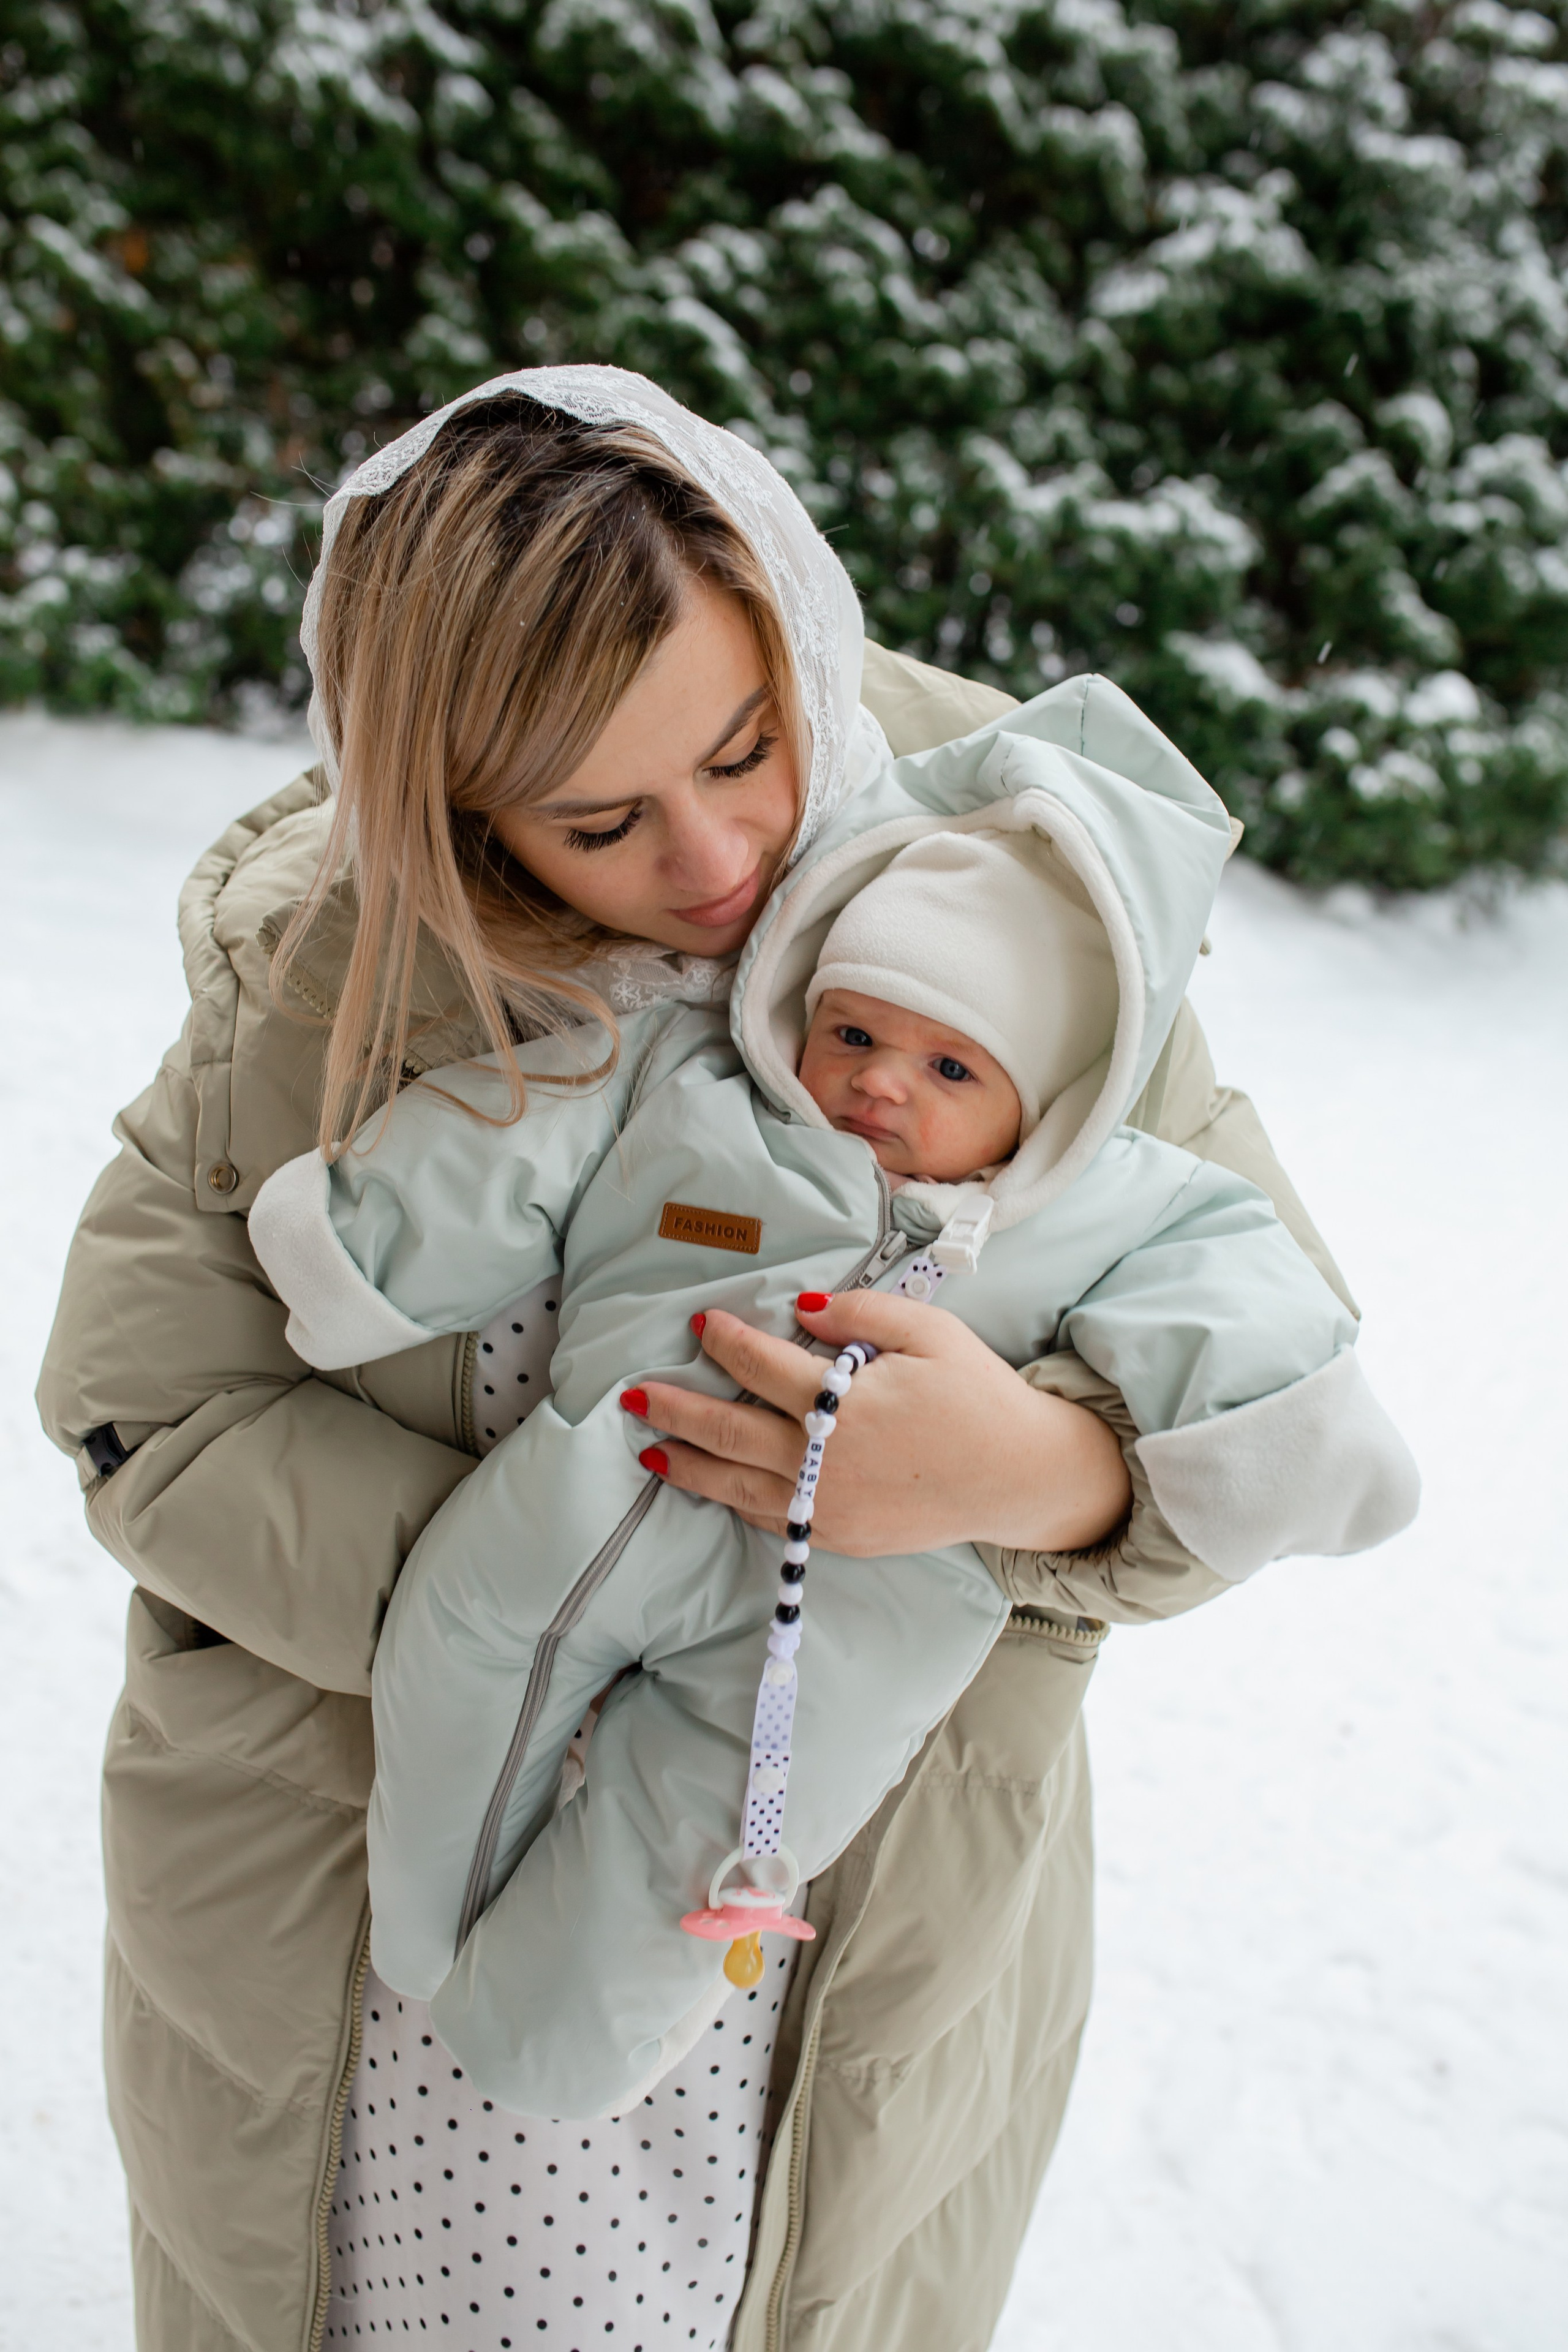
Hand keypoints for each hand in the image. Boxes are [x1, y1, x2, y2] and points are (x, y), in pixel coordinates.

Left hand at [624, 1291, 1131, 1556]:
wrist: (1017, 1477)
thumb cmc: (977, 1395)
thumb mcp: (930, 1333)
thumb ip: (860, 1314)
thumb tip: (798, 1308)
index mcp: (846, 1405)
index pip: (763, 1367)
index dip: (726, 1342)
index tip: (701, 1322)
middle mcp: (827, 1462)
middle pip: (731, 1433)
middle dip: (676, 1411)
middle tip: (632, 1395)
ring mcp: (830, 1507)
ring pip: (738, 1487)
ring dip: (689, 1466)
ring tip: (650, 1451)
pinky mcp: (840, 1537)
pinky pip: (772, 1519)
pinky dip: (733, 1501)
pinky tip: (712, 1485)